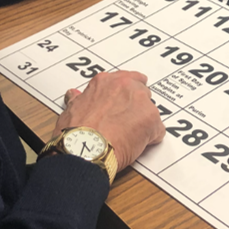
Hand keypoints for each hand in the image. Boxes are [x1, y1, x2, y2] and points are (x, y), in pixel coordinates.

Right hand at [51, 71, 165, 170]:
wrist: (85, 149)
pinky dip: (150, 138)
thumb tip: (74, 95)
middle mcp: (126, 86)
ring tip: (128, 138)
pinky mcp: (152, 120)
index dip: (126, 94)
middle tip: (126, 123)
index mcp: (106, 82)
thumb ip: (78, 99)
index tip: (124, 102)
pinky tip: (136, 146)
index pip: (126, 79)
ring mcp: (141, 102)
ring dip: (143, 122)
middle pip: (142, 93)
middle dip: (136, 107)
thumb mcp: (71, 110)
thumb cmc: (75, 133)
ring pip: (150, 111)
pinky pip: (157, 129)